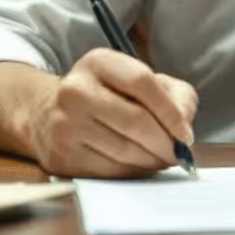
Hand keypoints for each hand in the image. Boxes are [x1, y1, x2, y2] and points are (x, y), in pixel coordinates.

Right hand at [25, 48, 197, 177]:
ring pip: (126, 151)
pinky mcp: (62, 156)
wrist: (49, 114)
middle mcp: (76, 89)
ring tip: (160, 157)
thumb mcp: (139, 80)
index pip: (142, 82)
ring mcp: (65, 124)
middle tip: (178, 153)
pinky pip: (111, 171)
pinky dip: (133, 172)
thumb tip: (184, 127)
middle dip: (166, 143)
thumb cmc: (107, 96)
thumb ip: (174, 94)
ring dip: (153, 160)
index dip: (171, 111)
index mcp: (98, 62)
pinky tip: (138, 164)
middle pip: (136, 121)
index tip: (185, 133)